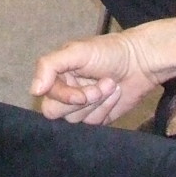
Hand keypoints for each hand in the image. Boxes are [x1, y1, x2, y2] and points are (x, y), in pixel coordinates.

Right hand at [32, 9, 175, 125]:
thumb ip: (49, 66)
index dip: (66, 98)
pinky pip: (94, 124)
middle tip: (101, 86)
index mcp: (57, 76)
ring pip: (78, 121)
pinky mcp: (98, 117)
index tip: (84, 92)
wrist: (141, 61)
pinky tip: (115, 94)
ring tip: (111, 84)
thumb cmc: (109, 51)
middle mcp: (66, 92)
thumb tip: (33, 90)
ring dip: (98, 103)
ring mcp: (82, 107)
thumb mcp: (76, 51)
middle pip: (59, 113)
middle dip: (83, 101)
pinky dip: (107, 109)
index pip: (48, 99)